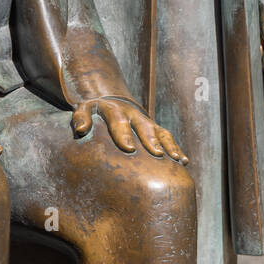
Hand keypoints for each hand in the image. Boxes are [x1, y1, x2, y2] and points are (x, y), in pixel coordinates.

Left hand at [71, 98, 187, 162]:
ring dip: (169, 145)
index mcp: (115, 110)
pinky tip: (184, 162)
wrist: (113, 101)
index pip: (119, 121)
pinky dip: (176, 149)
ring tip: (176, 160)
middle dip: (151, 140)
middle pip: (144, 127)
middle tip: (157, 154)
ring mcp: (147, 122)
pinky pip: (168, 138)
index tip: (129, 148)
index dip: (124, 134)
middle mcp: (134, 115)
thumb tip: (80, 130)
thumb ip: (80, 117)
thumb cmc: (95, 112)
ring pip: (160, 132)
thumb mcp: (84, 108)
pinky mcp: (156, 129)